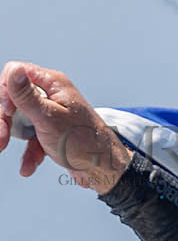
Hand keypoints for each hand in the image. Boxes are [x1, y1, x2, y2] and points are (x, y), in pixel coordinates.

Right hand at [1, 61, 131, 193]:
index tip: (8, 112)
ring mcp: (53, 114)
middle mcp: (53, 95)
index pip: (16, 72)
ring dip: (12, 135)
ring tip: (3, 148)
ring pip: (21, 119)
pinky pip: (33, 137)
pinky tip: (27, 168)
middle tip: (0, 138)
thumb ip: (27, 96)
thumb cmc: (83, 142)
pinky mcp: (54, 131)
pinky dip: (29, 152)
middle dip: (4, 118)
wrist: (105, 170)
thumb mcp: (49, 118)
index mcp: (54, 84)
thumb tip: (14, 70)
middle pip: (14, 97)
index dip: (5, 90)